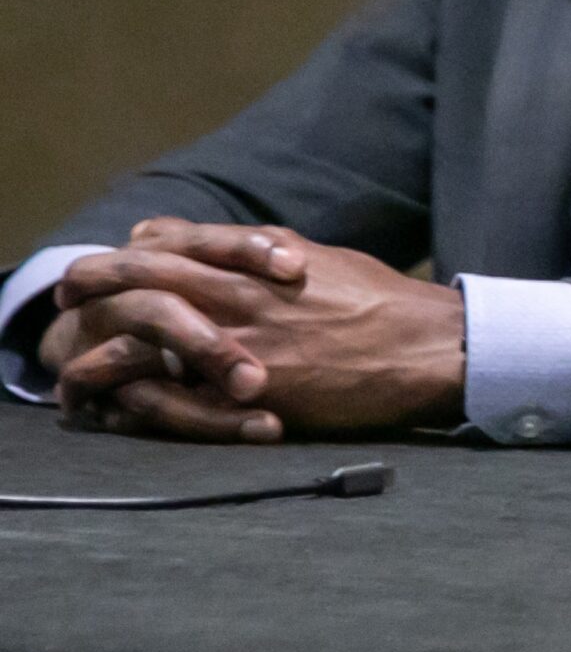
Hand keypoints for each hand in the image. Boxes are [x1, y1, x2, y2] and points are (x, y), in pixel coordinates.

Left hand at [48, 220, 463, 440]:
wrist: (424, 348)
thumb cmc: (380, 301)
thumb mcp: (317, 257)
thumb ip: (260, 250)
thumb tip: (216, 242)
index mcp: (253, 260)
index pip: (163, 244)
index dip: (123, 253)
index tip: (103, 267)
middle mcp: (236, 296)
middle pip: (137, 282)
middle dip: (89, 286)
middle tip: (64, 298)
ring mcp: (237, 347)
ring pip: (137, 342)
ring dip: (95, 356)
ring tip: (74, 373)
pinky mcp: (248, 396)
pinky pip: (170, 402)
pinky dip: (135, 403)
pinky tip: (121, 409)